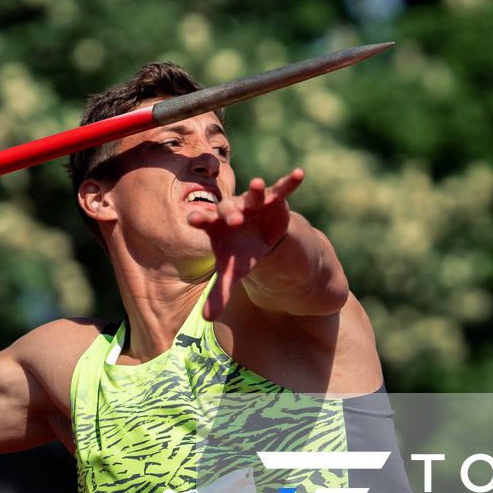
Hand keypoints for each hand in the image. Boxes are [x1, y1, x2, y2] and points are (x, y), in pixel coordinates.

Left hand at [186, 168, 303, 321]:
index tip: (193, 219)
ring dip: (256, 190)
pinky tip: (299, 174)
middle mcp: (233, 208)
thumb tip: (207, 318)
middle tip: (236, 220)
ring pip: (253, 194)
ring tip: (257, 184)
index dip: (201, 219)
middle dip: (232, 213)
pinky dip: (289, 182)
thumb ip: (219, 292)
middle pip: (229, 209)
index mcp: (217, 225)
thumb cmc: (239, 254)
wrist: (259, 238)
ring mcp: (253, 203)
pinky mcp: (274, 200)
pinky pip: (281, 189)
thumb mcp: (231, 272)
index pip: (205, 220)